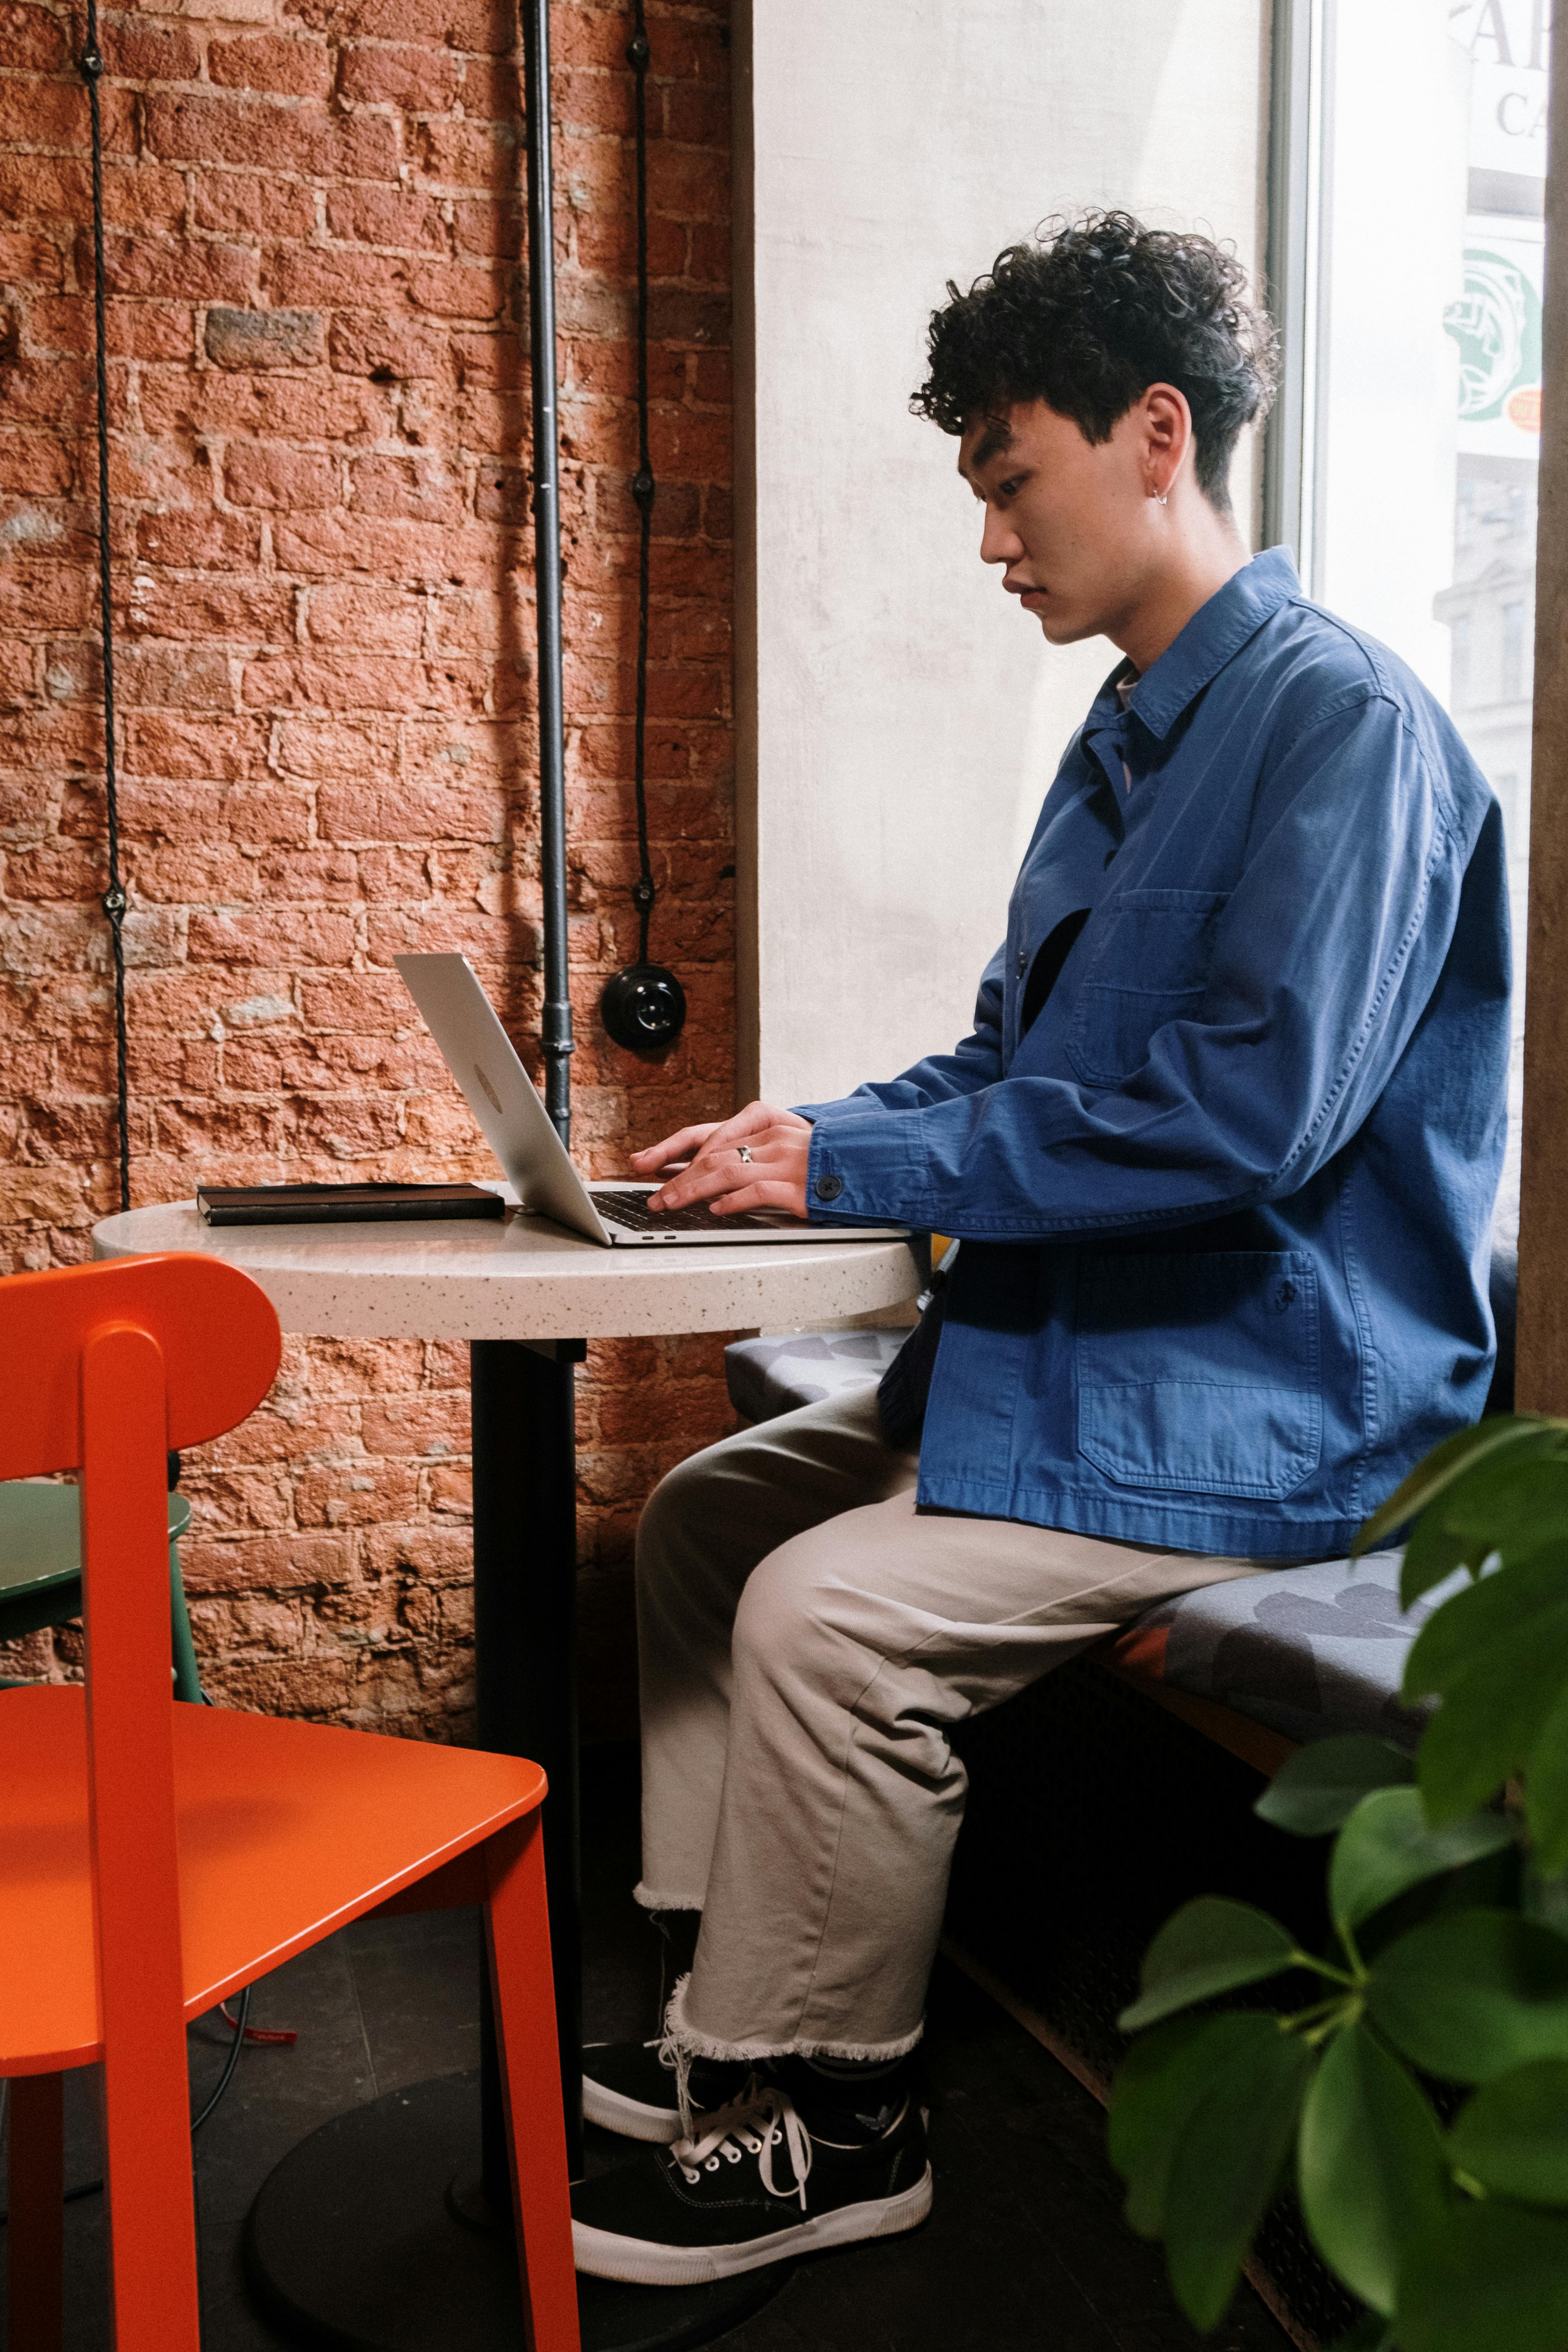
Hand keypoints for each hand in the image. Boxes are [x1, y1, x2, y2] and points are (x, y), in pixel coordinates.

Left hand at [631, 1100, 813, 1219]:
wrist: (877, 1165)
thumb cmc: (827, 1161)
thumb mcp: (786, 1144)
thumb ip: (751, 1150)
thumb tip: (706, 1171)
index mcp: (766, 1124)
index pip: (708, 1134)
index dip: (671, 1149)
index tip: (645, 1164)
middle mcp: (773, 1139)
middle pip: (712, 1155)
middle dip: (676, 1177)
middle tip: (655, 1199)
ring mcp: (787, 1162)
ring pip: (728, 1171)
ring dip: (693, 1189)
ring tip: (672, 1205)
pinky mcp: (800, 1187)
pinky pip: (759, 1190)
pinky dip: (734, 1201)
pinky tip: (717, 1210)